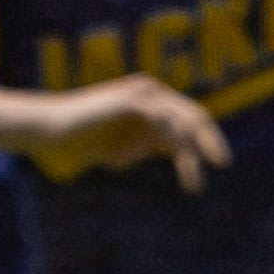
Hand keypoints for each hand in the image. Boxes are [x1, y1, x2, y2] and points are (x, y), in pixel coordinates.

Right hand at [40, 75, 229, 191]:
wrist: (50, 129)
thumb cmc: (80, 140)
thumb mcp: (122, 147)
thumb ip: (146, 145)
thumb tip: (172, 155)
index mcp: (151, 102)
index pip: (189, 118)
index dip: (206, 139)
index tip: (217, 162)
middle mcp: (150, 92)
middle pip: (194, 115)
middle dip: (210, 140)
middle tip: (222, 162)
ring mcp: (141, 93)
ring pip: (180, 123)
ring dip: (188, 155)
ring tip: (193, 181)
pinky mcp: (132, 100)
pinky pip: (161, 123)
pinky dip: (158, 147)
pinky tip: (138, 162)